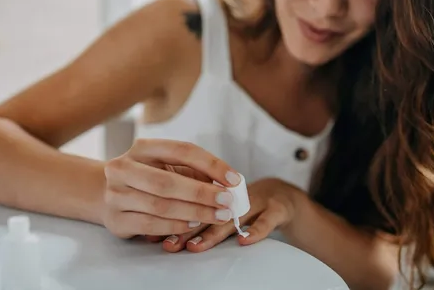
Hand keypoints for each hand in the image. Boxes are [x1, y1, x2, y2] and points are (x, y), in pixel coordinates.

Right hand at [101, 138, 241, 237]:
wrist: (102, 192)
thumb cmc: (146, 176)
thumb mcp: (166, 165)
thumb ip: (193, 172)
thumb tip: (228, 184)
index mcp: (142, 148)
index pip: (181, 150)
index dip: (211, 164)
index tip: (234, 179)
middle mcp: (123, 168)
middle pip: (167, 181)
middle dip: (202, 193)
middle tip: (228, 202)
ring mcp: (116, 194)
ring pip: (160, 206)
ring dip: (194, 212)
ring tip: (217, 215)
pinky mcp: (116, 219)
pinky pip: (151, 225)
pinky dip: (176, 226)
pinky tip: (193, 225)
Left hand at [160, 178, 302, 251]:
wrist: (282, 195)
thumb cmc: (241, 203)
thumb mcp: (217, 204)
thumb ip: (191, 213)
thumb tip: (151, 231)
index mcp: (217, 187)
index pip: (191, 197)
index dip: (169, 216)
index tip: (152, 235)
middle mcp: (234, 191)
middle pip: (208, 207)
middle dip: (185, 227)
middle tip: (169, 244)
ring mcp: (257, 197)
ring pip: (233, 213)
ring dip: (214, 230)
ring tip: (195, 246)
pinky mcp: (278, 206)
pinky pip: (268, 219)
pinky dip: (256, 230)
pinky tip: (244, 240)